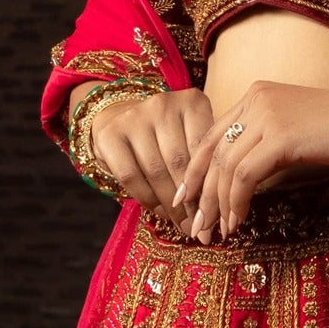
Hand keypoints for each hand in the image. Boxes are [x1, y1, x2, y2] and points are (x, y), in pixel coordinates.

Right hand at [79, 87, 218, 214]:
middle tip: (200, 226)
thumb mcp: (191, 137)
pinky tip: (159, 211)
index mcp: (191, 102)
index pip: (205, 148)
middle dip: (192, 201)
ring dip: (171, 205)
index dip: (210, 185)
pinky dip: (147, 199)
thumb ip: (204, 162)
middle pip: (180, 162)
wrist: (119, 116)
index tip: (216, 212)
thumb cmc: (166, 135)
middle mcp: (162, 104)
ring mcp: (134, 117)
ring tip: (183, 224)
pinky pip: (131, 176)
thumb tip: (218, 210)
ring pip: (156, 171)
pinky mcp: (110, 135)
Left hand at [181, 76, 328, 243]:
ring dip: (218, 206)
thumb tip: (242, 177)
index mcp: (256, 95)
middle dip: (200, 193)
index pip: (212, 135)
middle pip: (212, 152)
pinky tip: (239, 222)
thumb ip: (266, 140)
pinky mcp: (281, 137)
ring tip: (218, 231)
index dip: (196, 170)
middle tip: (195, 225)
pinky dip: (237, 203)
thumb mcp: (296, 127)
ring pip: (226, 168)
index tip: (187, 199)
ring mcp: (267, 116)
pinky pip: (244, 177)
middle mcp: (255, 100)